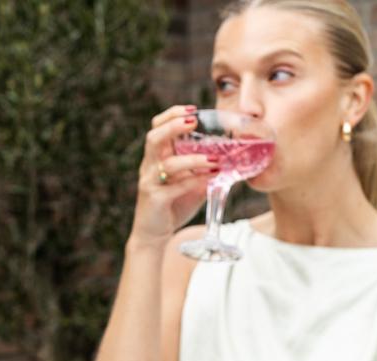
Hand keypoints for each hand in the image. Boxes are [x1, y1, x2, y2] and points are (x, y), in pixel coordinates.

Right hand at [130, 105, 220, 245]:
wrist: (152, 235)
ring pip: (167, 164)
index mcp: (155, 158)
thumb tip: (227, 160)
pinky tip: (211, 178)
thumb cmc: (171, 206)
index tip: (193, 109)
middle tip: (194, 121)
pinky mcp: (155, 199)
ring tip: (213, 159)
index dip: (172, 115)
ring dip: (192, 159)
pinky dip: (194, 181)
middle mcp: (149, 167)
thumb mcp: (188, 184)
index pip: (157, 127)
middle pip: (154, 138)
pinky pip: (175, 187)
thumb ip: (201, 171)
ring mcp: (150, 183)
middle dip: (174, 126)